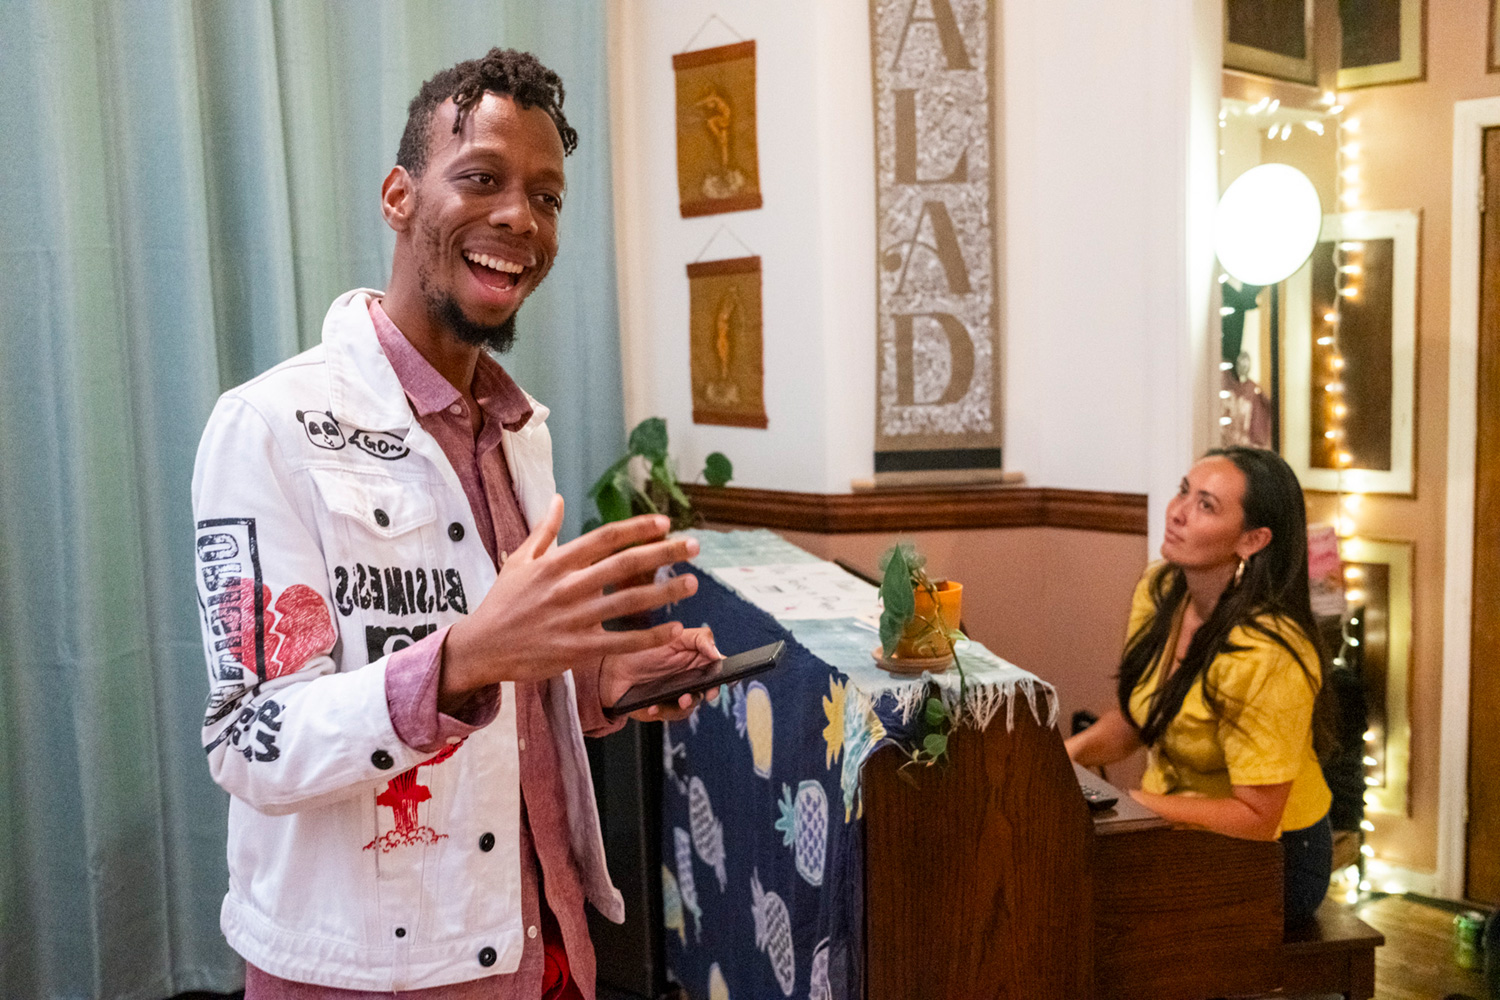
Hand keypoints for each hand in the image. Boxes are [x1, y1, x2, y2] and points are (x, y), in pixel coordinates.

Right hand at [440, 496, 700, 709]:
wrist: (481, 647)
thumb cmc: (502, 602)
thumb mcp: (519, 560)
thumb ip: (544, 530)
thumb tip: (558, 498)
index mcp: (556, 563)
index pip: (604, 539)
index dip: (637, 529)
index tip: (665, 523)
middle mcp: (567, 588)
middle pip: (624, 566)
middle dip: (662, 553)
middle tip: (693, 546)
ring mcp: (573, 620)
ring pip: (627, 603)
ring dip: (664, 593)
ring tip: (692, 583)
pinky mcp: (576, 650)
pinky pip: (620, 643)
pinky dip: (648, 637)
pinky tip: (673, 629)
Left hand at [599, 626, 721, 721]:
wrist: (610, 670)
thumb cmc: (640, 650)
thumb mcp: (671, 636)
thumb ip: (698, 639)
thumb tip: (717, 653)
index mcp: (696, 658)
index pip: (718, 665)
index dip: (726, 672)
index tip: (725, 677)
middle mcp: (690, 677)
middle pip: (711, 688)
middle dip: (710, 692)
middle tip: (708, 693)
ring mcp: (677, 694)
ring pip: (693, 704)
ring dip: (688, 703)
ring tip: (680, 700)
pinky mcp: (664, 708)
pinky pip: (672, 714)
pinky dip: (664, 711)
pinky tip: (653, 706)